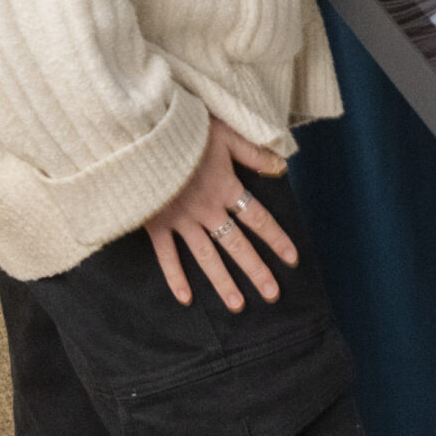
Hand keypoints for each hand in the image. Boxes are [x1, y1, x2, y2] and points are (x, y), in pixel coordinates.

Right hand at [143, 118, 298, 311]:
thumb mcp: (226, 134)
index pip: (258, 219)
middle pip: (237, 245)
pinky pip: (167, 256)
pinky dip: (175, 278)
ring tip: (238, 305)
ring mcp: (181, 220)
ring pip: (206, 257)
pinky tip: (186, 299)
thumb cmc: (185, 131)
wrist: (142, 135)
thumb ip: (254, 153)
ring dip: (223, 282)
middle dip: (256, 270)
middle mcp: (207, 210)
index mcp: (226, 188)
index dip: (277, 239)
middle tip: (272, 294)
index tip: (292, 260)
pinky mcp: (156, 224)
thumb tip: (282, 165)